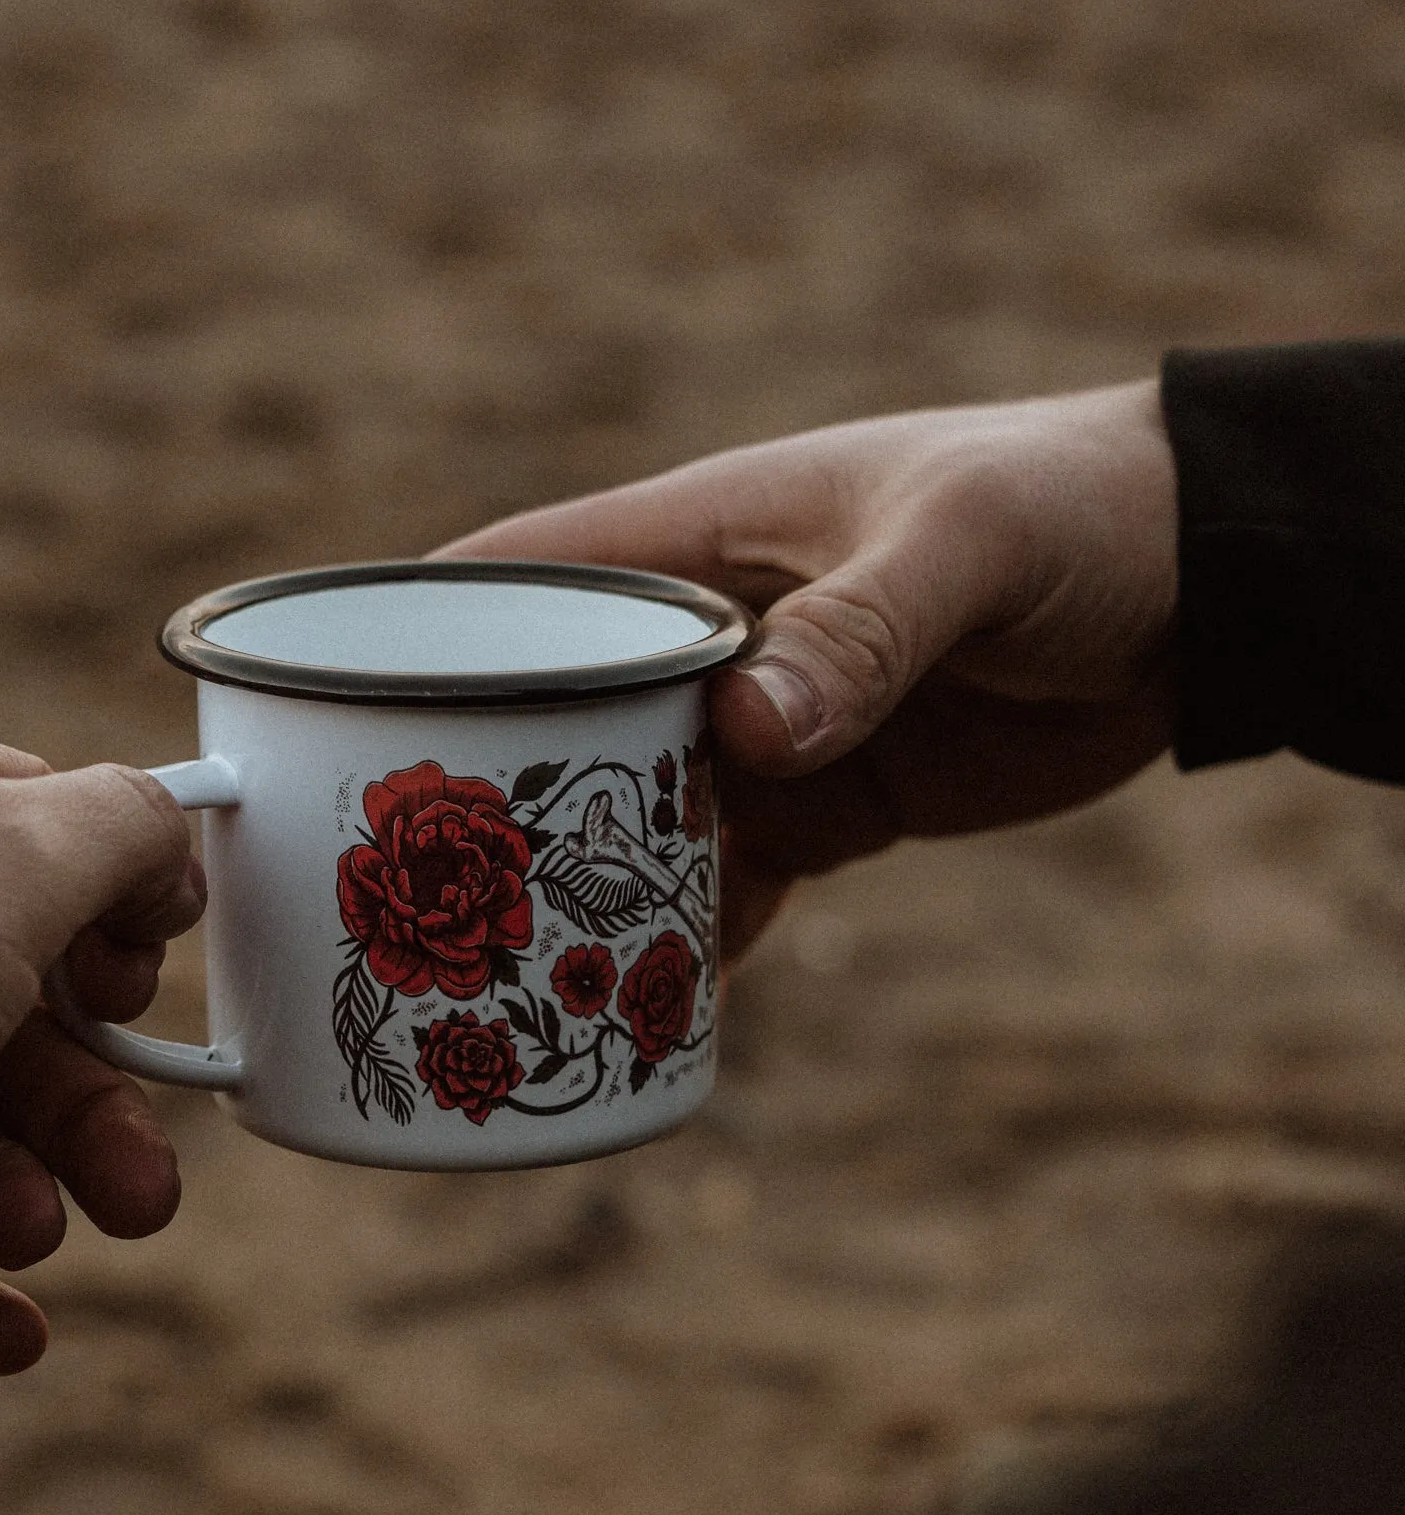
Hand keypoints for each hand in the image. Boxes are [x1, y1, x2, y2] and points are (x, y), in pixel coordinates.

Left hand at [0, 702, 202, 1374]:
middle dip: (81, 1106)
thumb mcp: (19, 851)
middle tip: (144, 1189)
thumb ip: (120, 829)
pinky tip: (10, 1337)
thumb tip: (165, 843)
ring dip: (12, 1188)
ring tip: (45, 1238)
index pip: (12, 822)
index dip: (102, 903)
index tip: (145, 978)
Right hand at [439, 380, 1178, 952]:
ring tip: (511, 975)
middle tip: (407, 902)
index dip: (405, 637)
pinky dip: (684, 940)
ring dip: (575, 894)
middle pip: (545, 723)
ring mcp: (756, 730)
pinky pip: (722, 883)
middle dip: (480, 805)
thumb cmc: (1070, 509)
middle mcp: (702, 639)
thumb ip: (862, 630)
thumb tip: (747, 735)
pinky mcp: (822, 803)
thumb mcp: (969, 547)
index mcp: (698, 542)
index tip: (314, 712)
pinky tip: (642, 1005)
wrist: (1200, 587)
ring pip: (624, 822)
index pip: (513, 579)